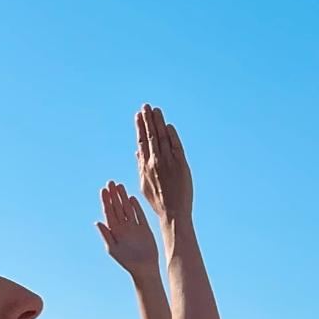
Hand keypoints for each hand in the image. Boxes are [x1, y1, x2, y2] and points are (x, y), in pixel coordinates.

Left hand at [94, 181, 159, 276]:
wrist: (144, 268)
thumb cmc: (126, 261)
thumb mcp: (113, 248)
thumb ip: (106, 235)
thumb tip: (97, 222)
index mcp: (114, 231)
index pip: (109, 212)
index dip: (106, 201)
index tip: (103, 190)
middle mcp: (123, 227)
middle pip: (117, 208)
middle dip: (113, 195)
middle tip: (110, 182)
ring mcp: (134, 227)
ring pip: (127, 209)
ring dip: (123, 198)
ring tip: (120, 186)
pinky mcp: (144, 229)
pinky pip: (139, 215)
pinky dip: (136, 207)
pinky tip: (131, 198)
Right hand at [134, 105, 192, 221]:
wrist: (173, 212)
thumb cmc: (159, 201)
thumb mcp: (144, 183)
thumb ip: (140, 166)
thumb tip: (137, 152)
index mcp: (145, 166)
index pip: (141, 141)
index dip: (140, 127)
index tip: (138, 115)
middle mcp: (155, 161)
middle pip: (151, 136)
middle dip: (148, 120)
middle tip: (145, 106)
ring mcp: (168, 162)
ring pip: (162, 137)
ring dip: (159, 122)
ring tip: (155, 110)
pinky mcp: (181, 164)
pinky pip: (176, 146)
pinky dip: (172, 135)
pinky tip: (169, 126)